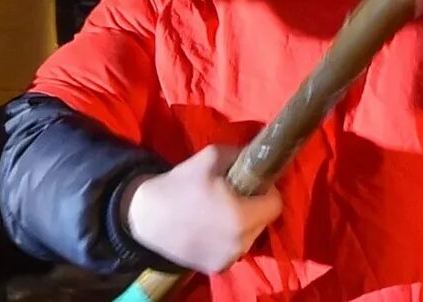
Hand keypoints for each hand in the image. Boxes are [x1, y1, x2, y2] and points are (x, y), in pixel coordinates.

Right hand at [122, 144, 278, 273]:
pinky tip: (211, 228)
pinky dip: (229, 239)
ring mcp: (227, 260)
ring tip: (221, 212)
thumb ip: (241, 155)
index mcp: (241, 218)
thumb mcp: (213, 156)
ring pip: (250, 237)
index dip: (267, 190)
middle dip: (254, 207)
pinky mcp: (216, 269)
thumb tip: (260, 153)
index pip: (276, 204)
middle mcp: (239, 244)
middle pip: (263, 221)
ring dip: (243, 225)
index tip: (252, 183)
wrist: (146, 216)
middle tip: (235, 196)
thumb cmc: (181, 184)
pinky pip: (235, 250)